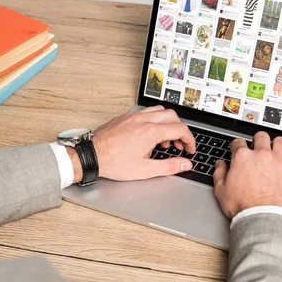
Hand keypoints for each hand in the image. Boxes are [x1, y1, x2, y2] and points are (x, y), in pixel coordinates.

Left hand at [68, 106, 195, 181]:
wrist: (91, 155)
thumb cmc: (113, 162)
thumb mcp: (145, 170)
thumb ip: (169, 166)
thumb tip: (185, 164)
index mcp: (151, 131)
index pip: (180, 129)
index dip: (190, 140)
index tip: (189, 149)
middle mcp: (143, 120)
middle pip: (173, 116)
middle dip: (180, 130)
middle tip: (178, 145)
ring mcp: (134, 116)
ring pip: (159, 111)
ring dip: (167, 124)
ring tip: (163, 141)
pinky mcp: (125, 117)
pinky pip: (146, 112)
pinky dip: (154, 121)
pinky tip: (148, 135)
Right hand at [213, 132, 281, 218]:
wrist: (261, 217)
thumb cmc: (242, 205)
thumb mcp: (221, 190)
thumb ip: (219, 173)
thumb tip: (220, 165)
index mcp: (243, 157)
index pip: (238, 142)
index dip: (236, 145)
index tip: (237, 148)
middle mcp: (261, 155)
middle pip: (261, 137)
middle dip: (257, 140)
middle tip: (256, 146)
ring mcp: (278, 162)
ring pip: (280, 142)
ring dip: (276, 144)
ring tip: (274, 149)